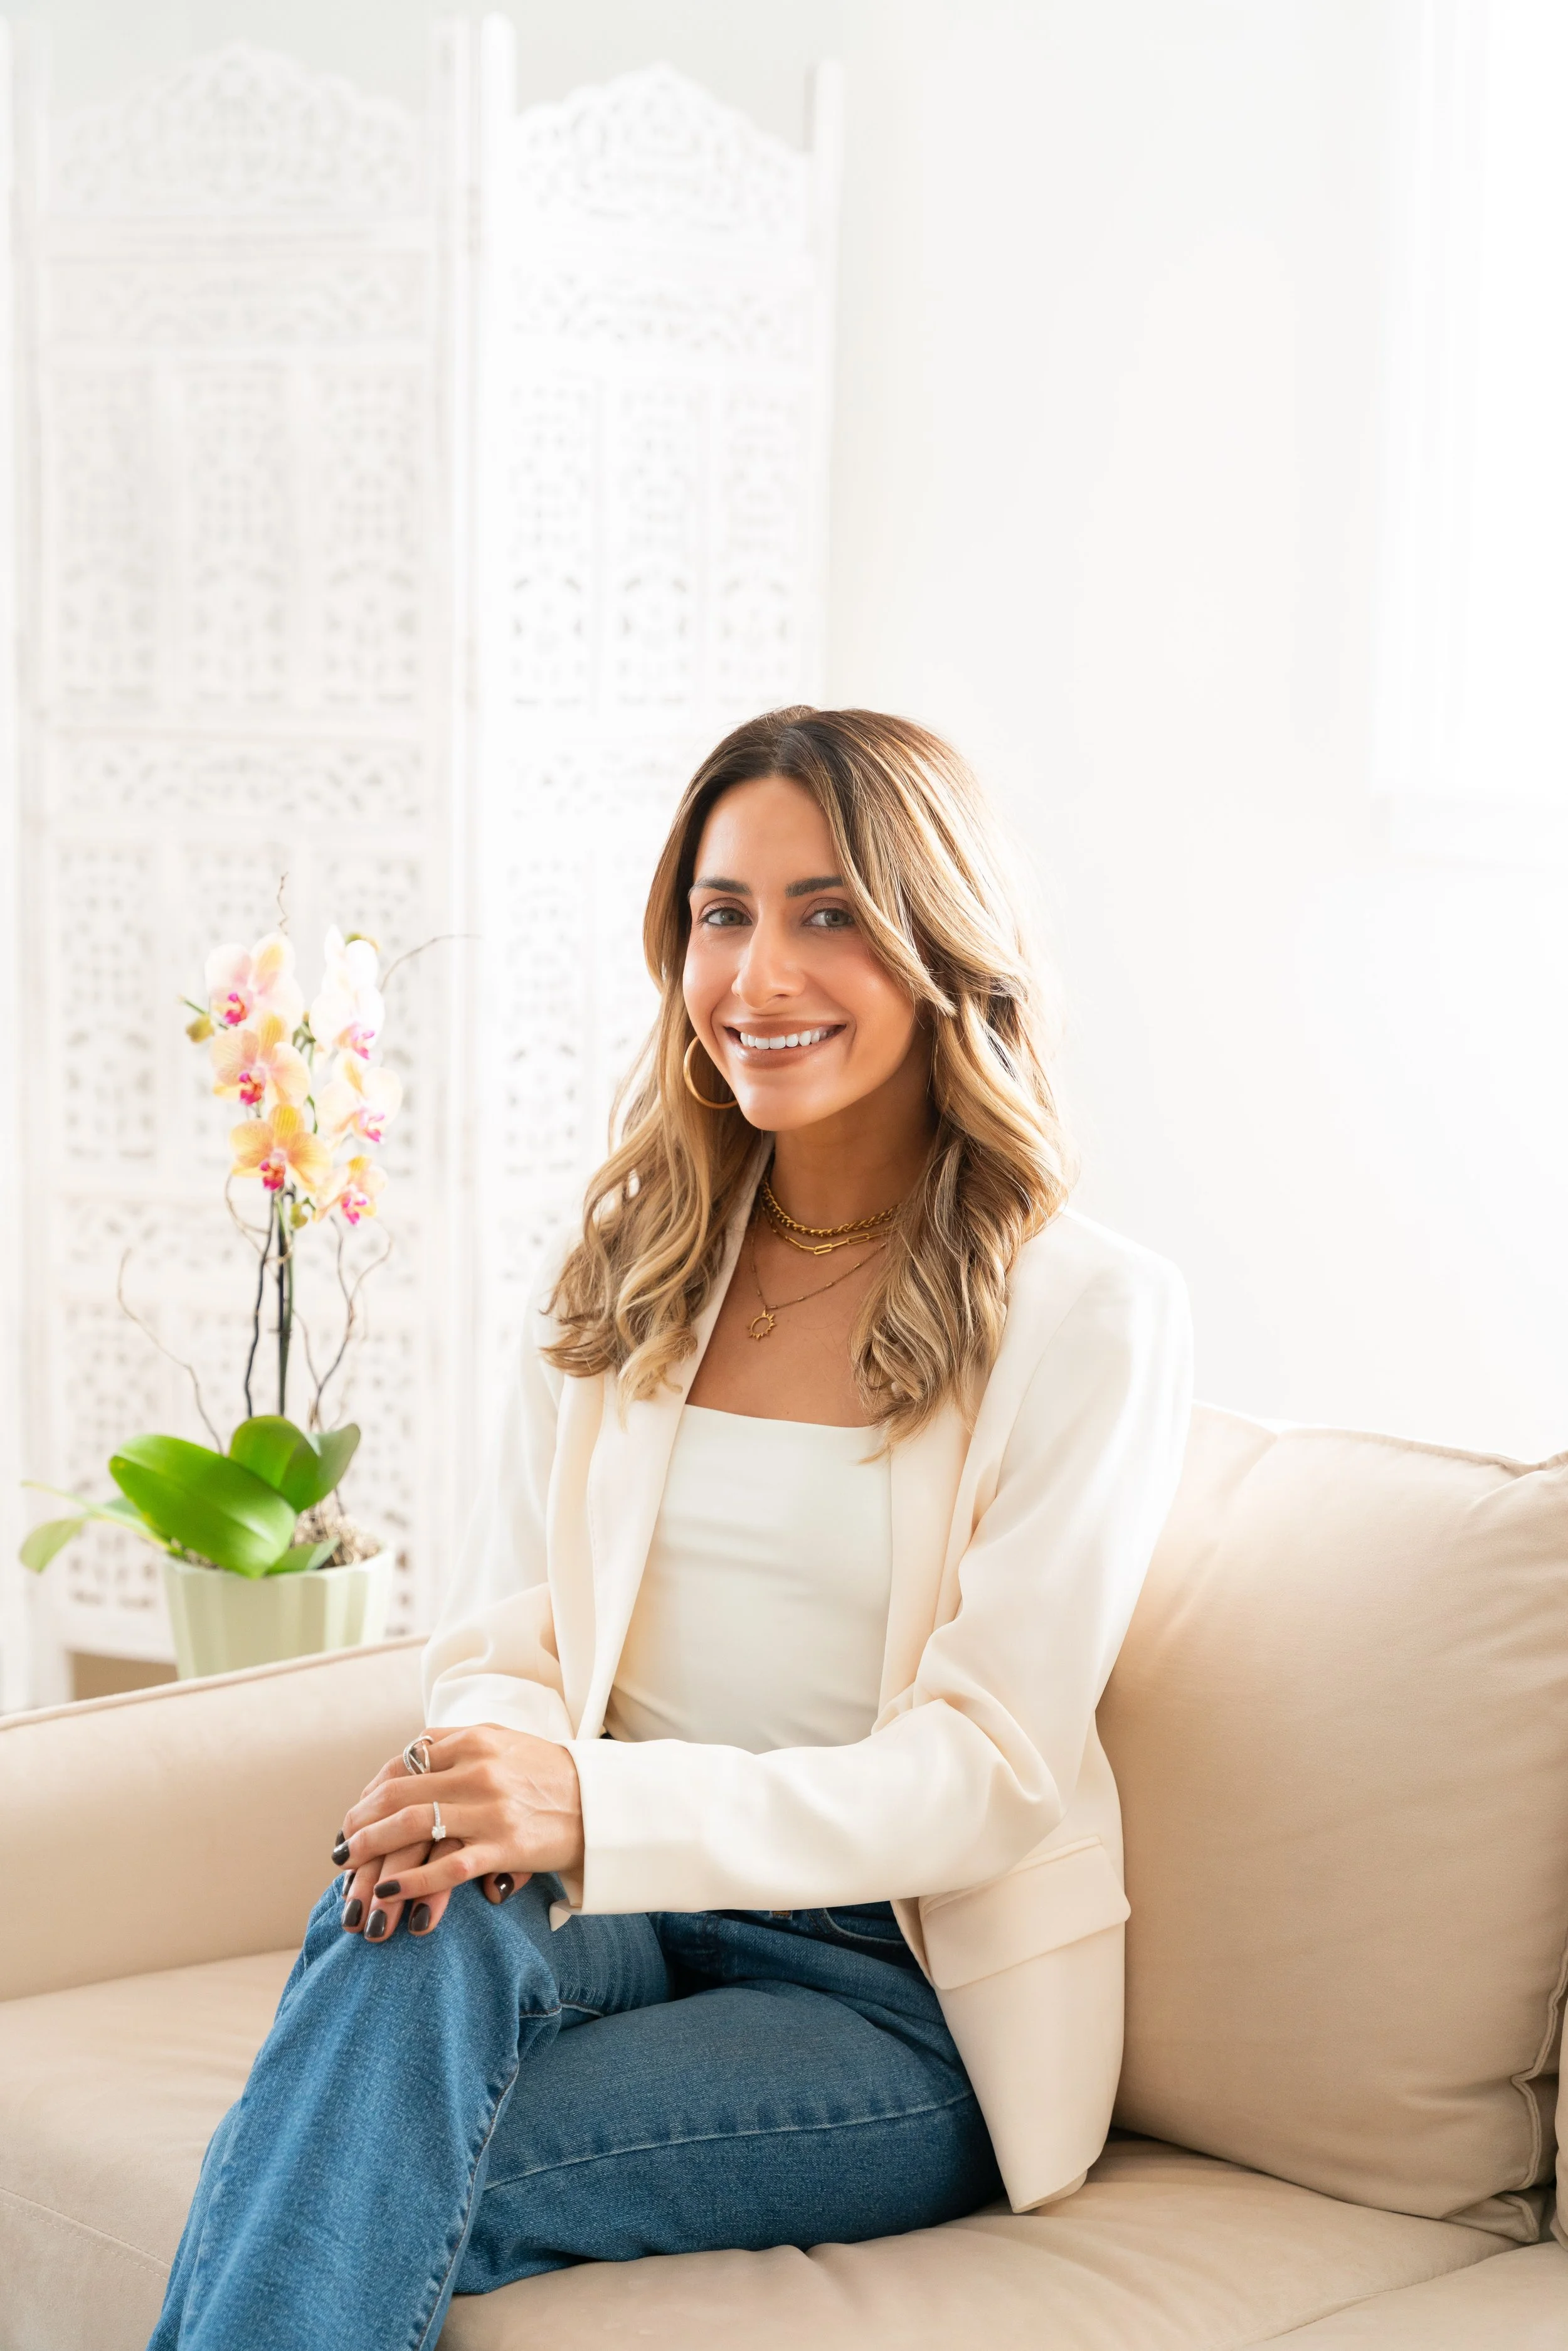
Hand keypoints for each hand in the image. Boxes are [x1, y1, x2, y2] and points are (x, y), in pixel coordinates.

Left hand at [338, 1725, 583, 1941]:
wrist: (601, 1803)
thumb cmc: (549, 1773)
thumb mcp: (504, 1741)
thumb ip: (459, 1743)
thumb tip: (413, 1753)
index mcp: (476, 1740)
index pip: (406, 1761)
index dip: (373, 1789)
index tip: (357, 1811)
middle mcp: (478, 1770)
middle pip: (399, 1792)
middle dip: (361, 1820)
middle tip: (341, 1843)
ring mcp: (491, 1809)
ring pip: (414, 1825)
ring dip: (372, 1846)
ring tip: (349, 1864)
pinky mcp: (505, 1846)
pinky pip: (447, 1866)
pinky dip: (411, 1880)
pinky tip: (387, 1889)